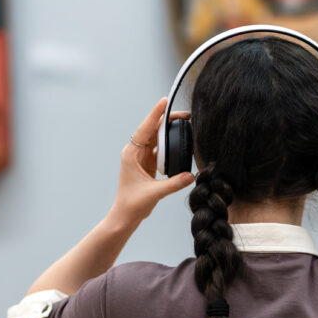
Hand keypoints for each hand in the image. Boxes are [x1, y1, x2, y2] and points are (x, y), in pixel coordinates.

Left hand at [108, 98, 194, 224]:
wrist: (126, 215)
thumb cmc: (133, 204)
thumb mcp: (154, 193)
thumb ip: (173, 183)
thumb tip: (191, 176)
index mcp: (131, 154)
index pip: (145, 129)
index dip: (155, 114)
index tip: (164, 101)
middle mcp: (135, 152)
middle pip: (152, 130)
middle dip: (167, 120)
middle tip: (185, 114)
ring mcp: (142, 157)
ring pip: (157, 138)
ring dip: (170, 131)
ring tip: (185, 123)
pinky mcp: (148, 163)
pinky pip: (160, 148)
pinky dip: (170, 144)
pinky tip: (180, 140)